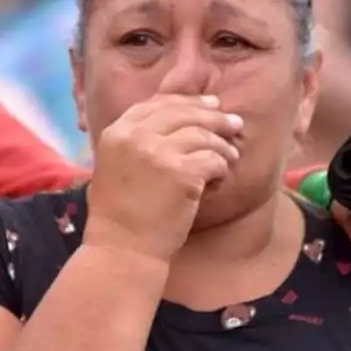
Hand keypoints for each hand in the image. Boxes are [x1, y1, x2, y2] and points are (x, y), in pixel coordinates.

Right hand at [84, 94, 241, 262]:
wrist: (123, 250)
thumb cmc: (121, 215)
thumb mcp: (116, 166)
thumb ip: (137, 140)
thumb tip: (178, 118)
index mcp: (116, 132)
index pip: (156, 103)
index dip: (186, 101)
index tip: (208, 104)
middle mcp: (135, 137)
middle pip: (182, 112)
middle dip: (213, 116)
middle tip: (234, 123)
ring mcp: (158, 153)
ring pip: (202, 134)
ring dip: (222, 145)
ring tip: (231, 156)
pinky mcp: (182, 174)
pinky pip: (213, 159)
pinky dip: (221, 168)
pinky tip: (220, 179)